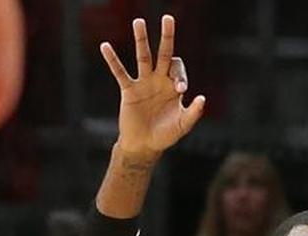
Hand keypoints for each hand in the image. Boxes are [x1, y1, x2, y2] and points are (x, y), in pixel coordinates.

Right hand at [101, 15, 204, 157]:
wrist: (144, 146)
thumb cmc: (165, 135)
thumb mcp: (183, 125)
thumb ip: (194, 113)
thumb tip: (202, 98)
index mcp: (173, 86)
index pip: (177, 69)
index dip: (179, 75)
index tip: (179, 89)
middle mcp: (159, 80)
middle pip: (163, 53)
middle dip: (166, 37)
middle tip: (168, 18)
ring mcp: (143, 84)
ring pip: (143, 57)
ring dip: (141, 40)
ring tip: (139, 22)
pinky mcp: (129, 91)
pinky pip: (120, 73)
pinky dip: (113, 60)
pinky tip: (105, 46)